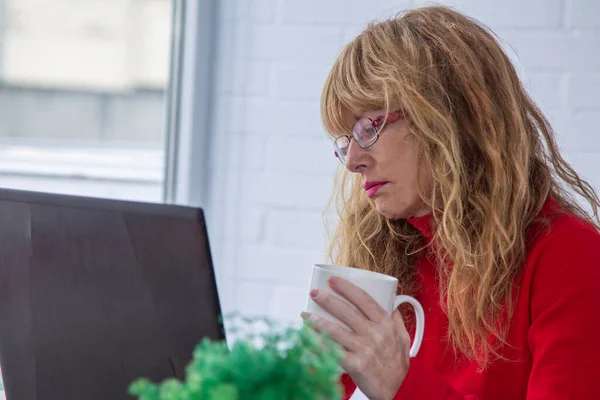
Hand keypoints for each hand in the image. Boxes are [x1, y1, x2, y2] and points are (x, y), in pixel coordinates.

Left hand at [301, 277, 410, 399]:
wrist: (398, 390)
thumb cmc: (397, 364)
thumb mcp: (403, 338)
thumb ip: (396, 320)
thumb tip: (391, 303)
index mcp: (385, 323)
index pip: (364, 299)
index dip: (346, 288)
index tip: (332, 279)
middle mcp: (375, 334)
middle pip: (346, 311)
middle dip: (327, 299)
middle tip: (313, 292)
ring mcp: (365, 349)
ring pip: (336, 331)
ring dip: (317, 321)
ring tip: (304, 314)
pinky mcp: (356, 365)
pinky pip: (333, 353)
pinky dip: (319, 346)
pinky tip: (307, 340)